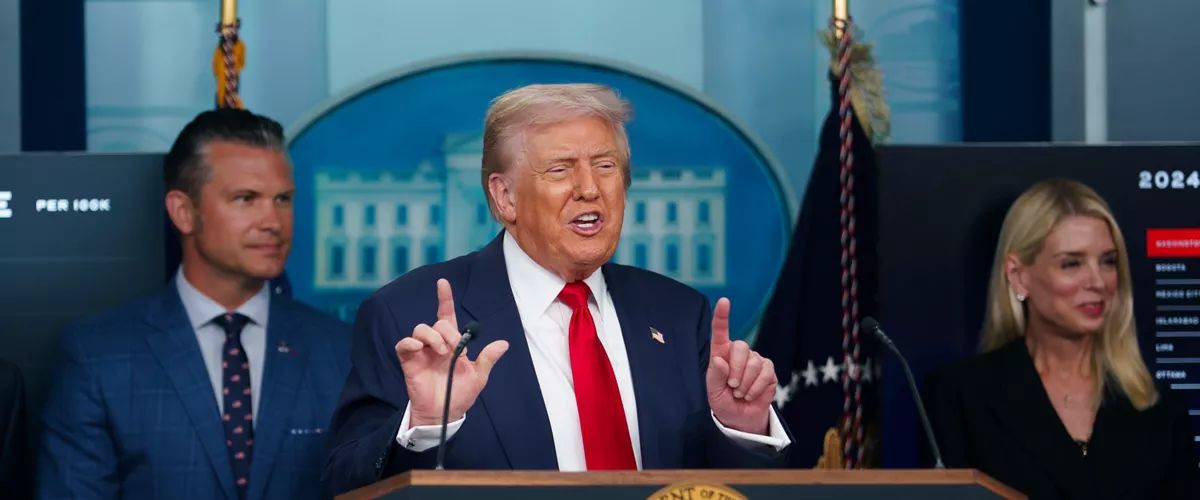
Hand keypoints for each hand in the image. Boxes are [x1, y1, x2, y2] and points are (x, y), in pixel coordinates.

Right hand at [396, 279, 508, 427]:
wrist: (444, 413)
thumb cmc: (460, 394)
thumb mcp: (478, 377)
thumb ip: (487, 359)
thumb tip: (503, 344)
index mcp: (452, 344)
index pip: (448, 316)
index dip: (445, 299)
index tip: (443, 283)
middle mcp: (436, 344)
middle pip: (437, 323)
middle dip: (446, 331)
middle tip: (453, 348)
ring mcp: (422, 352)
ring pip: (421, 328)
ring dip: (432, 336)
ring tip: (441, 352)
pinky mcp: (410, 361)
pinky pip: (404, 344)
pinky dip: (410, 342)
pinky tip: (419, 348)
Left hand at [706, 298, 775, 434]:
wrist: (740, 418)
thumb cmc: (723, 401)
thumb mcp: (713, 392)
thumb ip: (715, 376)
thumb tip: (720, 360)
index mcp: (721, 354)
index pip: (720, 332)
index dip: (722, 316)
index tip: (724, 301)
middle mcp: (738, 353)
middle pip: (741, 347)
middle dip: (737, 370)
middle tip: (732, 387)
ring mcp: (755, 360)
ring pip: (754, 362)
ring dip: (746, 383)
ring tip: (741, 393)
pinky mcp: (768, 370)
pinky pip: (765, 373)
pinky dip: (756, 387)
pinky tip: (751, 394)